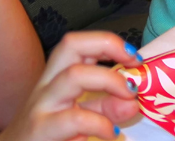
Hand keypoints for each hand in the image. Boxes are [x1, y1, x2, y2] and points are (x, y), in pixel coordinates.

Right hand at [0, 31, 140, 140]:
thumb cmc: (46, 136)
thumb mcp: (77, 119)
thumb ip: (104, 109)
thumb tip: (133, 101)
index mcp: (55, 78)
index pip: (77, 43)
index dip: (108, 42)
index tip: (135, 59)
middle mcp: (45, 86)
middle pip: (71, 45)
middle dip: (108, 48)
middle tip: (133, 72)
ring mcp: (40, 107)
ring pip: (73, 76)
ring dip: (109, 81)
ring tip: (130, 103)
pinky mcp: (39, 131)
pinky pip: (73, 119)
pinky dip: (100, 124)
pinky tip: (110, 133)